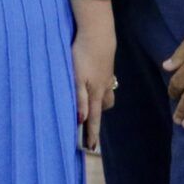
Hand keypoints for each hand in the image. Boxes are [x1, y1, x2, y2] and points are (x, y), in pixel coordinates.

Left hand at [72, 8, 116, 152]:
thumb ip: (79, 99)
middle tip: (88, 129)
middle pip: (102, 108)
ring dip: (99, 103)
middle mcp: (103, 87)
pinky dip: (99, 88)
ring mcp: (106, 77)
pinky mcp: (106, 68)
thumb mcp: (77, 78)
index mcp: (95, 93)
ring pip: (106, 95)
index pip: (94, 118)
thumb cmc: (83, 56)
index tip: (91, 148)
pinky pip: (105, 84)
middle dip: (96, 119)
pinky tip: (92, 83)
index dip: (92, 133)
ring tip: (89, 106)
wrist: (97, 34)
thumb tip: (81, 120)